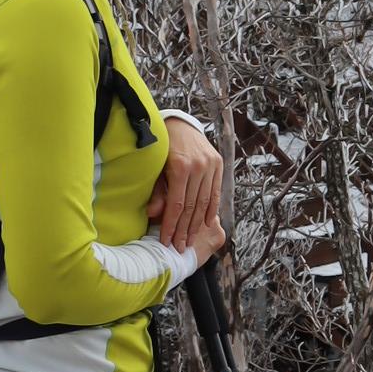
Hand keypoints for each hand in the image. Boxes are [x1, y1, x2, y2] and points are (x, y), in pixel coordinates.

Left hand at [149, 114, 226, 260]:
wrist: (179, 124)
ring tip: (189, 240)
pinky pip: (215, 192)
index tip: (165, 241)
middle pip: (191, 207)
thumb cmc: (162, 147)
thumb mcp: (155, 167)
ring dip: (196, 225)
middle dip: (183, 230)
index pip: (177, 205)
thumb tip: (154, 214)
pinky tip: (204, 224)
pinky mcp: (218, 164)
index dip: (171, 225)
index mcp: (180, 167)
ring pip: (204, 202)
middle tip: (178, 247)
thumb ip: (157, 191)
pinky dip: (210, 210)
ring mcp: (210, 165)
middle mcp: (198, 167)